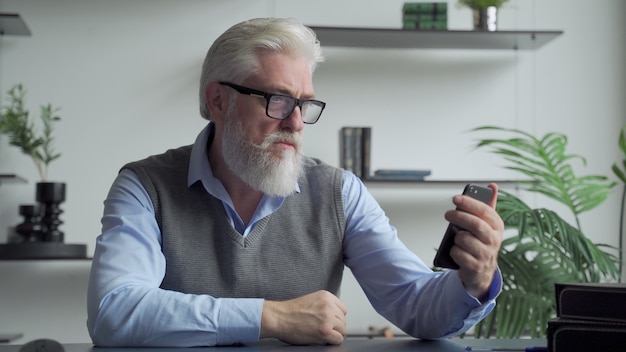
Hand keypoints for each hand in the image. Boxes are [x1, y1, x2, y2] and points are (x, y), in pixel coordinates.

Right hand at [260, 290, 346, 344]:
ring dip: (333, 334)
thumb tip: (337, 316)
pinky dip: (331, 341)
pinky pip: (338, 339)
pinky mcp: (325, 331)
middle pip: (343, 320)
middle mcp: (328, 306)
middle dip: (335, 326)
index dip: (336, 318)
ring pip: (342, 330)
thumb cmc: (290, 311)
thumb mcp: (312, 300)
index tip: (329, 321)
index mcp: (326, 296)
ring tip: (321, 333)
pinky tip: (322, 339)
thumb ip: (325, 306)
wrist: (278, 318)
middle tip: (323, 329)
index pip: (342, 309)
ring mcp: (327, 318)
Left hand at [444, 183, 503, 300]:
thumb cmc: (481, 243)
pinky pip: (458, 254)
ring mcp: (486, 254)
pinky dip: (453, 251)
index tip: (455, 198)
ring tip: (457, 238)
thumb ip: (488, 206)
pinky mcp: (476, 267)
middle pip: (476, 224)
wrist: (481, 272)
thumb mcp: (487, 225)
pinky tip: (457, 252)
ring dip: (456, 237)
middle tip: (447, 214)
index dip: (470, 203)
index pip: (485, 211)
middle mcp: (494, 240)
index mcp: (497, 226)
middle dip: (459, 217)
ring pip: (464, 239)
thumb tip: (493, 185)